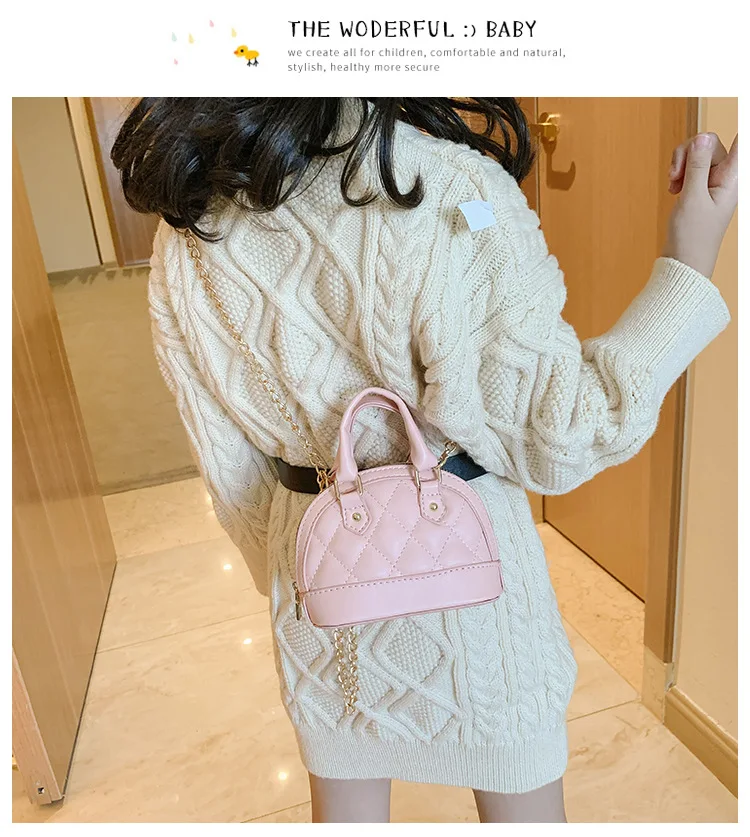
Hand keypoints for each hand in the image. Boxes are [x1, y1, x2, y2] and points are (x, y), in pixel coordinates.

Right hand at [662, 132, 737, 277]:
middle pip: (710, 143)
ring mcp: (713, 182)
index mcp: (732, 179)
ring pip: (698, 152)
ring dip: (681, 163)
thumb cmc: (692, 238)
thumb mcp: (692, 197)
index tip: (741, 99)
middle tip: (676, 176)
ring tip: (673, 184)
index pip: (742, 144)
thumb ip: (698, 164)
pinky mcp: (700, 187)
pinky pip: (691, 166)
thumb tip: (703, 135)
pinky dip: (679, 172)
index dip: (742, 131)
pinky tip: (674, 187)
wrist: (682, 262)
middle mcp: (726, 177)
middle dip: (689, 153)